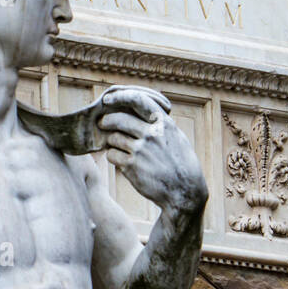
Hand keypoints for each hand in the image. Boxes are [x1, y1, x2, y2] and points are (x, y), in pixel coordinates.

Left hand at [96, 87, 206, 213]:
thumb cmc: (181, 164)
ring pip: (113, 138)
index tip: (108, 98)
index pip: (138, 100)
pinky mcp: (132, 167)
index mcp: (164, 123)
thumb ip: (160, 123)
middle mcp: (152, 134)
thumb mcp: (177, 137)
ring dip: (111, 142)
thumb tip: (142, 110)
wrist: (184, 192)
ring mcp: (141, 150)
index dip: (120, 96)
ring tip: (118, 146)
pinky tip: (121, 160)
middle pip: (119, 119)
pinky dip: (114, 157)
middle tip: (103, 123)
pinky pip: (112, 155)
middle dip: (107, 121)